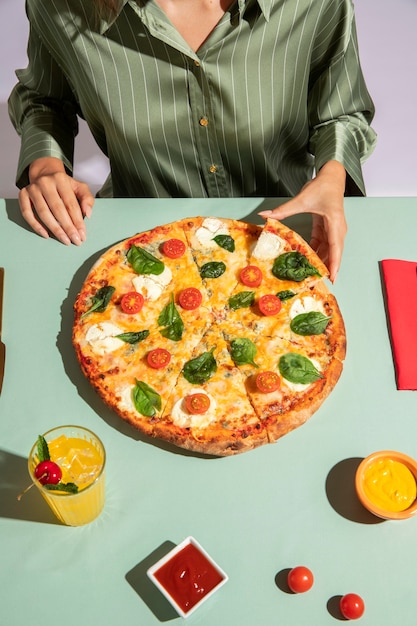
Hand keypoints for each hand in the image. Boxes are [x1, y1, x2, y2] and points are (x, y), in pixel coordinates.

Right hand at [18, 157, 94, 244]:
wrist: (45, 174)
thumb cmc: (64, 185)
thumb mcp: (79, 187)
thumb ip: (87, 199)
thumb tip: (88, 214)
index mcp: (61, 179)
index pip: (70, 204)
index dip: (77, 221)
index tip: (82, 234)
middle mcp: (45, 182)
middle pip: (57, 209)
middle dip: (67, 227)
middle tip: (75, 240)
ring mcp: (32, 188)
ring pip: (43, 212)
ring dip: (54, 229)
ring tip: (64, 240)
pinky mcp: (23, 194)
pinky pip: (27, 213)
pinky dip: (36, 225)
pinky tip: (46, 234)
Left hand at [259, 161, 346, 282]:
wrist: (332, 177)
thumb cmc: (322, 187)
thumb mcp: (302, 199)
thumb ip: (283, 210)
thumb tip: (265, 215)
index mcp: (335, 224)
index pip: (336, 248)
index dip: (334, 264)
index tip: (332, 278)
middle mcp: (337, 230)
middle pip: (333, 253)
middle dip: (327, 269)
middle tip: (317, 283)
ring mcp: (333, 230)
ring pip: (328, 251)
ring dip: (321, 262)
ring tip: (311, 276)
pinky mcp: (327, 229)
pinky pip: (322, 245)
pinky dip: (316, 253)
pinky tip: (307, 262)